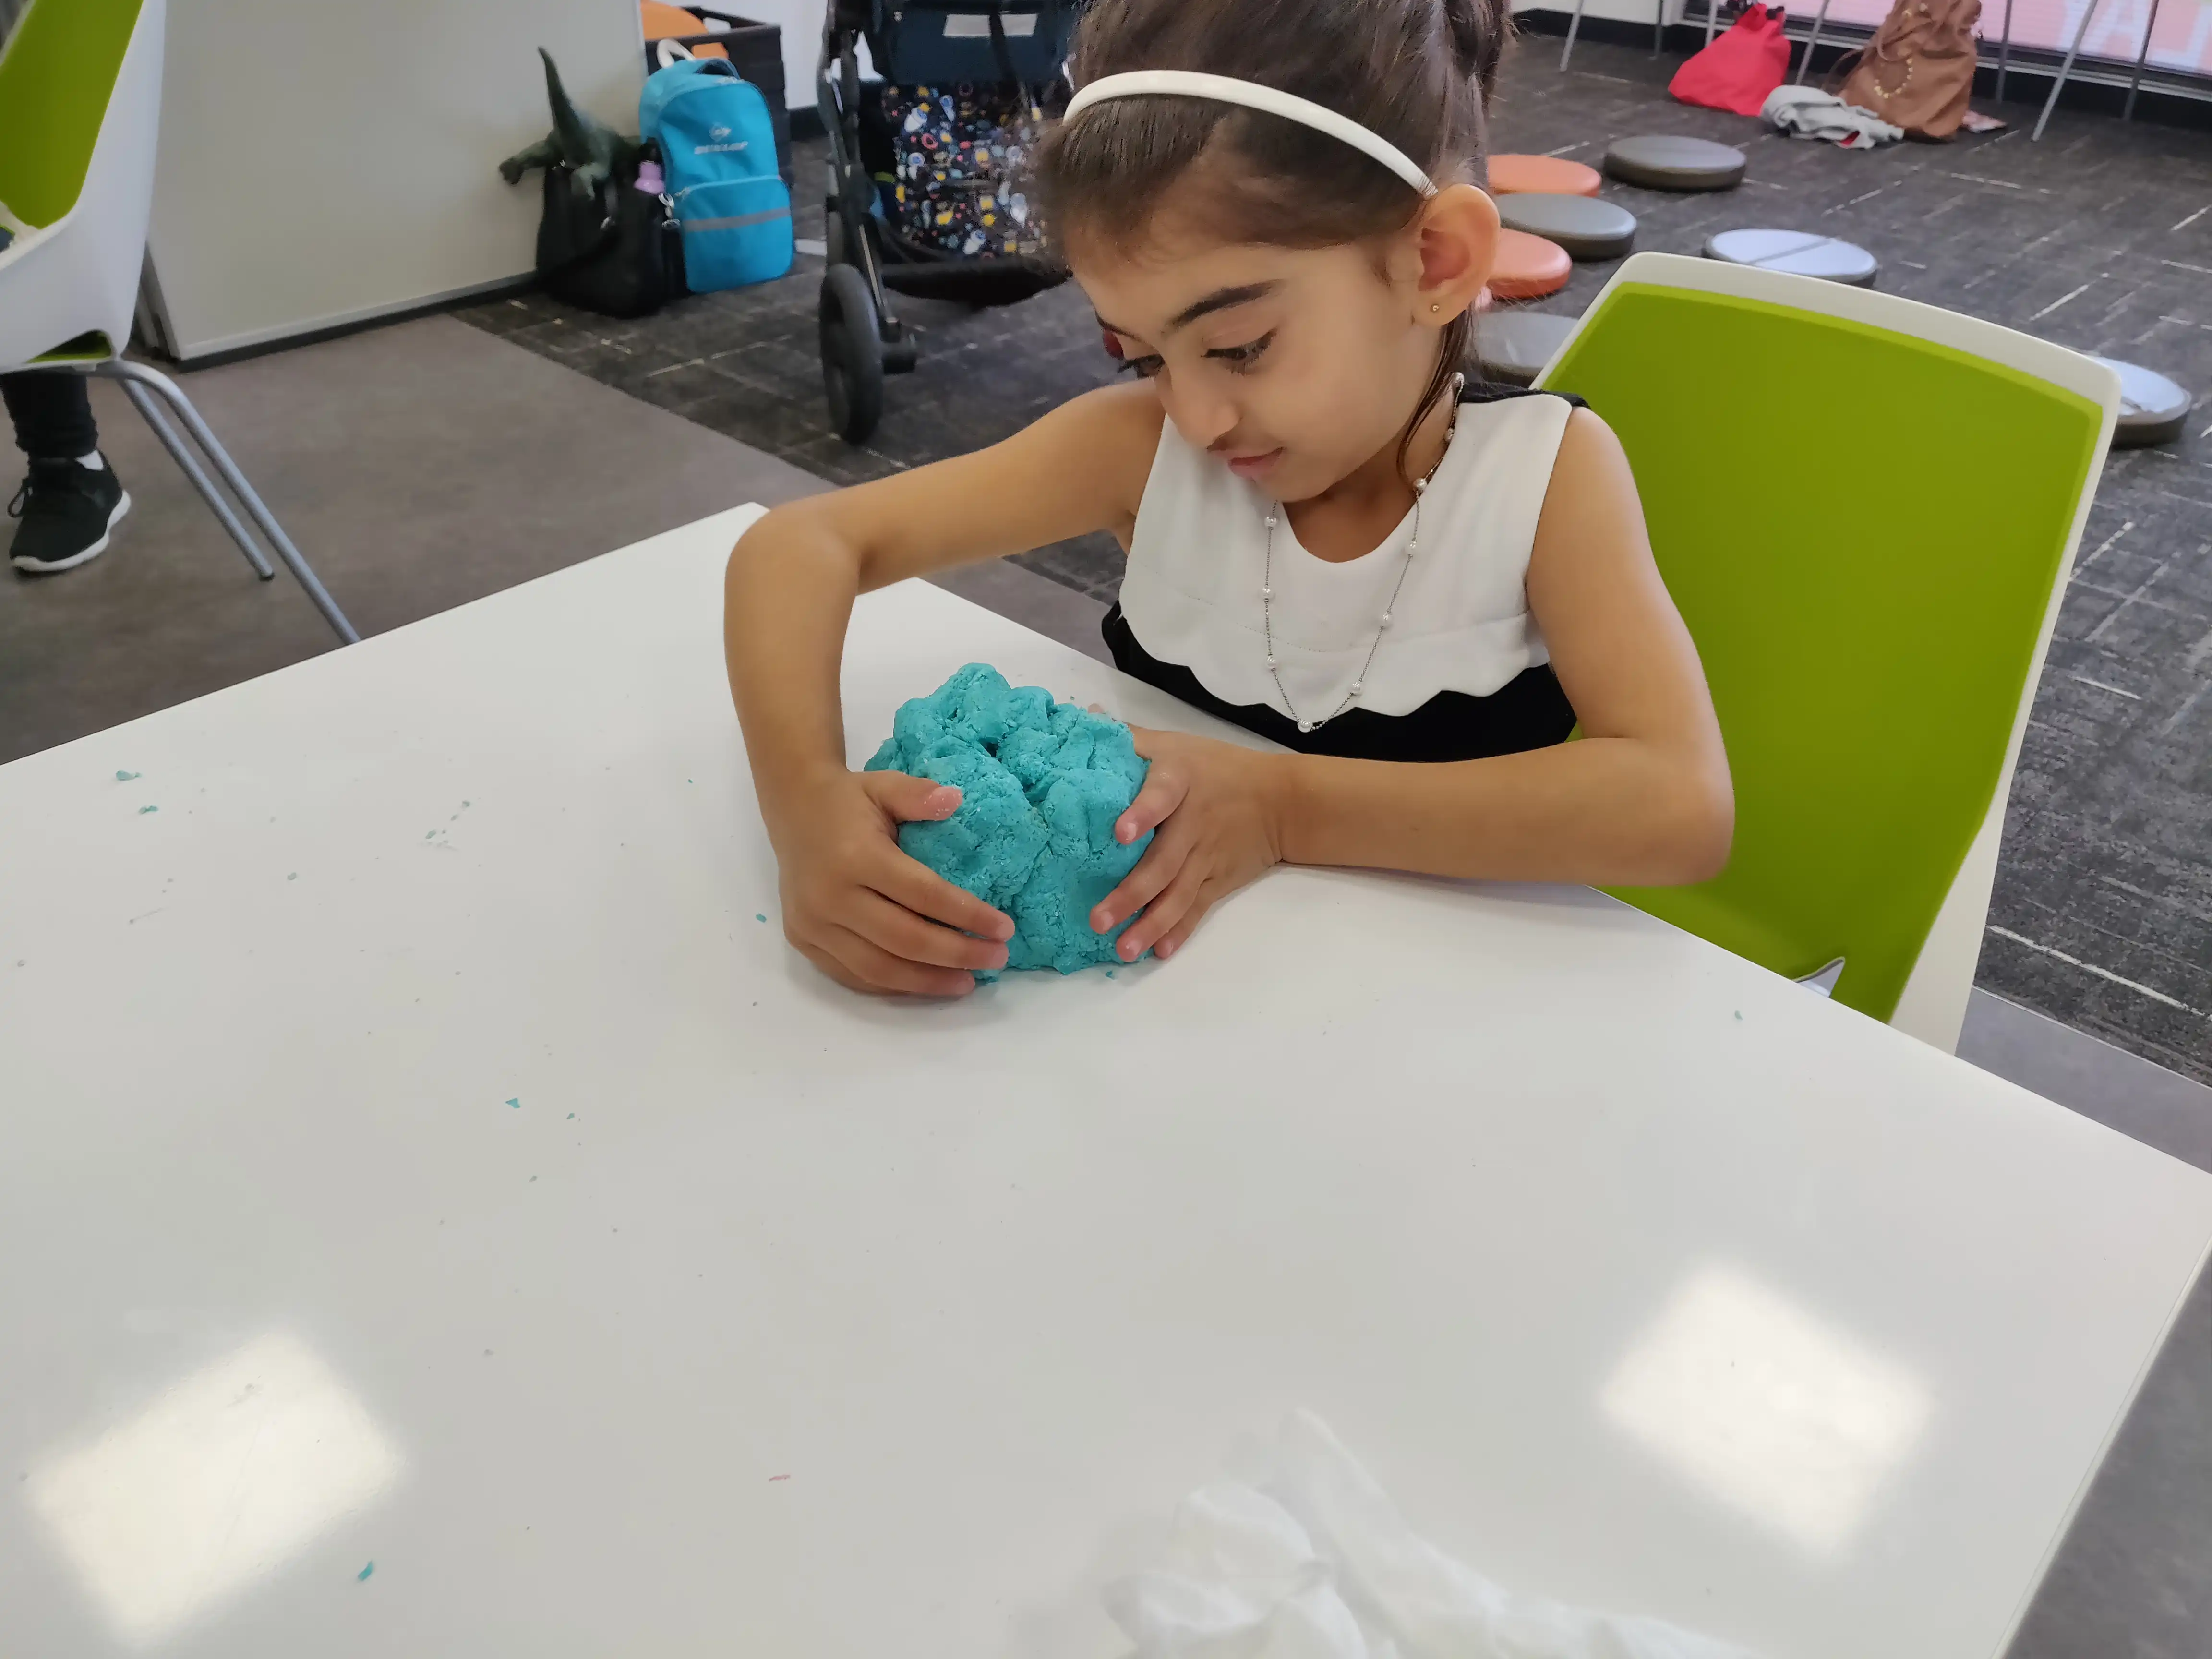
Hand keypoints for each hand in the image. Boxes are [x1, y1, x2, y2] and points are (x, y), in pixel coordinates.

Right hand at [768, 770, 1014, 995]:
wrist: (792, 809)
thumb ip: (919, 795)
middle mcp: (830, 896)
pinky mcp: (801, 939)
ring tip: (967, 981)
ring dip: (928, 982)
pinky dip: (892, 985)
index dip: (968, 915)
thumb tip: (956, 799)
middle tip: (996, 959)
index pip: (922, 896)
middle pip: (904, 940)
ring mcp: (812, 924)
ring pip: (878, 969)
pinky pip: (851, 974)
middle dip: (957, 954)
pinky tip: (925, 983)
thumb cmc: (847, 800)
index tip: (1004, 929)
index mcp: (855, 857)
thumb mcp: (884, 786)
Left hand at [1090, 727, 1285, 962]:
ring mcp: (1207, 855)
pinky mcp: (1219, 879)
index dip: (1143, 812)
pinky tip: (1160, 952)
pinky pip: (1197, 908)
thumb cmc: (1216, 767)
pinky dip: (1181, 931)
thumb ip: (1130, 738)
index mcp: (1179, 781)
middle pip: (1163, 862)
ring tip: (1123, 951)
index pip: (1161, 794)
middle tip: (1098, 920)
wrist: (1281, 799)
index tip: (1119, 833)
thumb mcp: (1175, 744)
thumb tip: (1082, 718)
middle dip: (1131, 894)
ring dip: (1151, 924)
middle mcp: (1193, 822)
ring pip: (1178, 894)